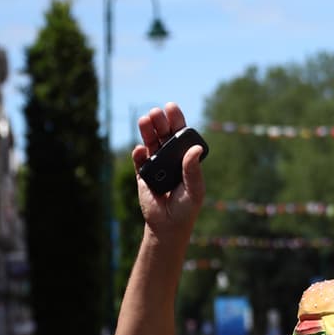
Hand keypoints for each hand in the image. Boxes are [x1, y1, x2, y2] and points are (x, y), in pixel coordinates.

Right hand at [132, 102, 204, 239]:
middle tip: (156, 113)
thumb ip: (193, 171)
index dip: (177, 121)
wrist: (168, 226)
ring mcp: (156, 164)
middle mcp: (170, 158)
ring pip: (150, 143)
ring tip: (145, 120)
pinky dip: (138, 154)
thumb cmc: (186, 208)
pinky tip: (140, 150)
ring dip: (147, 131)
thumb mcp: (194, 190)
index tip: (171, 108)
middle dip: (160, 122)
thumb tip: (195, 150)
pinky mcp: (142, 174)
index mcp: (185, 158)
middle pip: (164, 135)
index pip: (180, 135)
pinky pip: (139, 160)